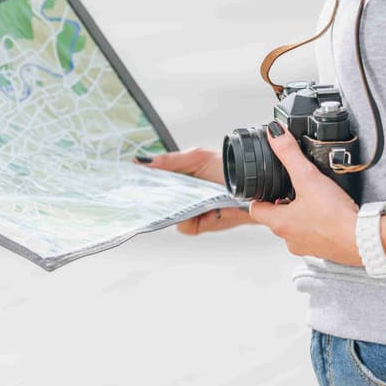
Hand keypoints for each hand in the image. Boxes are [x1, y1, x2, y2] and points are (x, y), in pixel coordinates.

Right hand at [134, 147, 256, 233]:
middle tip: (142, 191)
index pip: (154, 186)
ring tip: (187, 194)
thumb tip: (141, 161)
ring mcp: (192, 212)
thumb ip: (170, 161)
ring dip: (175, 207)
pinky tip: (201, 206)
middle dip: (149, 199)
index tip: (128, 180)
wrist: (256, 180)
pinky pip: (185, 226)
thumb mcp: (197, 158)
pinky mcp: (202, 224)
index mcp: (180, 181)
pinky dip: (189, 217)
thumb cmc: (229, 167)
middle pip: (158, 204)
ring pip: (170, 216)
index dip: (141, 185)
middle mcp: (184, 198)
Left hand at [246, 123, 362, 266]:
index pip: (255, 210)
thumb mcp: (308, 177)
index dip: (258, 196)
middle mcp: (290, 239)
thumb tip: (275, 134)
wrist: (363, 239)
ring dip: (301, 213)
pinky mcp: (325, 249)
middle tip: (293, 187)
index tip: (265, 187)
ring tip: (314, 198)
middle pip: (277, 218)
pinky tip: (330, 213)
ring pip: (296, 227)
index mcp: (280, 224)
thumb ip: (289, 154)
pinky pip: (315, 235)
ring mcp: (307, 247)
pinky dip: (319, 224)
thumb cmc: (335, 216)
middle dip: (283, 202)